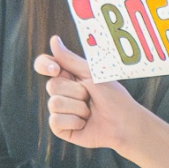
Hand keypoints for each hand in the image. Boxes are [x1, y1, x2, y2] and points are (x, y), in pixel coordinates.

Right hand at [37, 37, 140, 151]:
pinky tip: (84, 124)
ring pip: (54, 104)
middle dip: (76, 92)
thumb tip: (53, 40)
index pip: (44, 65)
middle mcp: (61, 92)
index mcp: (68, 76)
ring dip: (78, 108)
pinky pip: (55, 121)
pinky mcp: (61, 128)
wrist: (124, 123)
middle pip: (52, 85)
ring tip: (90, 112)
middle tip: (91, 96)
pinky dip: (74, 121)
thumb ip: (70, 59)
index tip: (56, 69)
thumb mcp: (91, 74)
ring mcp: (60, 110)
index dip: (45, 65)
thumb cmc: (113, 97)